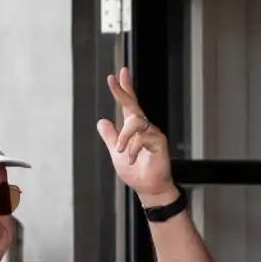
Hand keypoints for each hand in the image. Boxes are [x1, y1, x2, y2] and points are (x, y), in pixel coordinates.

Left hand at [95, 68, 178, 203]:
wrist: (148, 188)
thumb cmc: (135, 172)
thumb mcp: (115, 153)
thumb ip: (110, 137)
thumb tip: (102, 121)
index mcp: (133, 128)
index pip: (129, 104)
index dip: (124, 88)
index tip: (120, 73)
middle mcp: (144, 127)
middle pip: (132, 104)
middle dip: (122, 91)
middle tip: (112, 79)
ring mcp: (152, 133)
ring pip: (135, 122)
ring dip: (123, 136)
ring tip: (120, 151)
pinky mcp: (159, 141)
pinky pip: (141, 138)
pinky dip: (133, 149)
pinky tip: (131, 159)